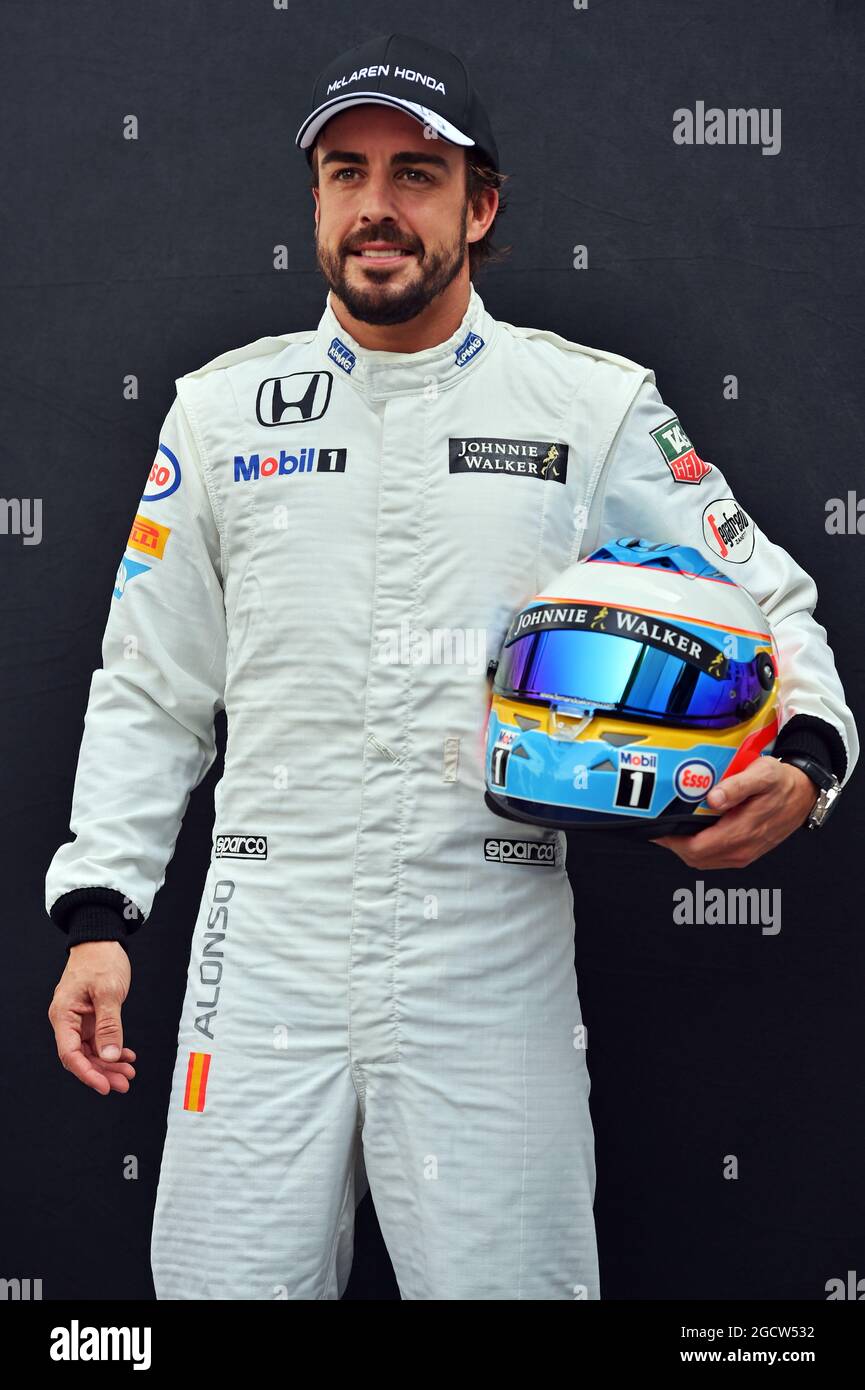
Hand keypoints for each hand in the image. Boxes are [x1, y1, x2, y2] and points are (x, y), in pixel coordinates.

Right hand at [48, 941, 135, 1094]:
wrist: (101, 940)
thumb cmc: (101, 959)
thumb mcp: (108, 992)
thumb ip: (109, 1025)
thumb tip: (110, 1054)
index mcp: (64, 1015)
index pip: (71, 1053)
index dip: (87, 1073)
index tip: (104, 1086)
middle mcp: (68, 1020)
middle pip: (81, 1056)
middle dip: (102, 1072)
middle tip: (124, 1082)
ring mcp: (79, 1020)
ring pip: (91, 1051)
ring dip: (109, 1064)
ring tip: (128, 1072)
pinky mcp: (90, 1017)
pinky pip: (99, 1040)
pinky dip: (113, 1049)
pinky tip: (126, 1056)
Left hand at [649, 757, 818, 868]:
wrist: (805, 793)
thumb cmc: (782, 782)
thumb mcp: (762, 775)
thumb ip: (736, 787)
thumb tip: (713, 799)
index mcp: (741, 832)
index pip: (695, 848)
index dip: (671, 840)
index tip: (656, 827)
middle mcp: (741, 850)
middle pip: (694, 858)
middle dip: (673, 844)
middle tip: (659, 824)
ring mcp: (744, 854)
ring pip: (703, 860)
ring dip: (684, 847)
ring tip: (672, 827)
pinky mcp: (745, 852)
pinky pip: (714, 858)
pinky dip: (698, 848)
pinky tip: (692, 831)